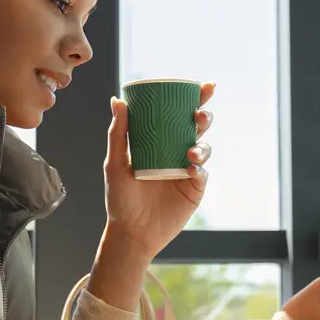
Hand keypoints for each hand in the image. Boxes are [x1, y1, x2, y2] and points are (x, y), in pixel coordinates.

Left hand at [101, 82, 214, 261]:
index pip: (178, 114)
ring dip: (202, 144)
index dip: (194, 98)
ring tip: (190, 151)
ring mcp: (186, 170)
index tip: (203, 86)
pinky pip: (202, 173)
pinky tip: (190, 168)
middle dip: (204, 115)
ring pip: (204, 147)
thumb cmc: (120, 199)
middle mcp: (175, 152)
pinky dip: (199, 168)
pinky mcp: (194, 189)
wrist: (132, 233)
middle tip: (199, 114)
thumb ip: (118, 133)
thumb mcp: (115, 164)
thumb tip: (117, 100)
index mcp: (158, 141)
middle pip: (196, 127)